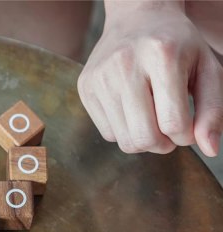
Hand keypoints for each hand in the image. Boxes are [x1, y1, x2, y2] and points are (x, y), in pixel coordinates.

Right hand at [77, 1, 222, 155]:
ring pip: (125, 141)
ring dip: (143, 141)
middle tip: (169, 134)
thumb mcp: (206, 69)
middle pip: (144, 137)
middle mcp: (126, 65)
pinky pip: (108, 134)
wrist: (136, 17)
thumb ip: (212, 110)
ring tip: (152, 122)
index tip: (186, 130)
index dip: (184, 137)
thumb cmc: (177, 45)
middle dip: (162, 145)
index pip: (173, 123)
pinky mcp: (86, 88)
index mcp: (163, 55)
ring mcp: (101, 77)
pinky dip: (124, 131)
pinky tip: (132, 112)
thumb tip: (210, 150)